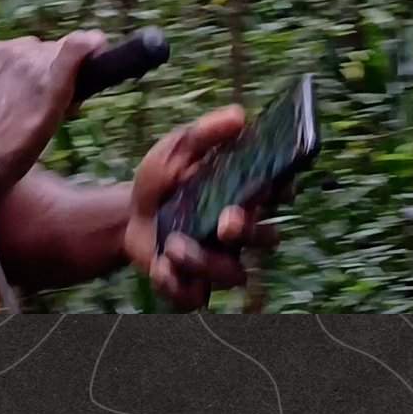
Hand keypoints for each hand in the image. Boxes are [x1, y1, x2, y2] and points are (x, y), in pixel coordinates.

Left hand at [0, 30, 108, 197]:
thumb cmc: (7, 155)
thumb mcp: (47, 128)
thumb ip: (67, 91)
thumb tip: (82, 64)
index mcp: (50, 74)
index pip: (85, 41)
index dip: (93, 51)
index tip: (92, 70)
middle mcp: (28, 52)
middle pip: (56, 50)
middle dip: (58, 69)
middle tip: (48, 102)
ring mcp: (1, 49)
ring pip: (32, 50)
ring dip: (33, 67)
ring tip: (19, 100)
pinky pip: (7, 51)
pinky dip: (9, 65)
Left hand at [124, 105, 284, 310]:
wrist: (128, 215)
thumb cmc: (163, 180)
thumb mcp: (176, 148)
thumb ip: (205, 133)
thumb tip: (239, 116)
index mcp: (244, 194)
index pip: (281, 192)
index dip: (284, 191)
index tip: (272, 188)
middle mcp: (241, 230)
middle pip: (267, 239)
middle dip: (249, 233)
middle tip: (225, 225)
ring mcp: (221, 261)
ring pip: (234, 274)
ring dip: (205, 262)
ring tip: (172, 245)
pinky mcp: (196, 284)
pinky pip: (198, 297)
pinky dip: (179, 286)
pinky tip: (159, 268)